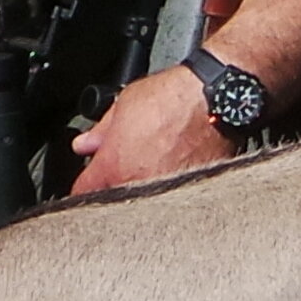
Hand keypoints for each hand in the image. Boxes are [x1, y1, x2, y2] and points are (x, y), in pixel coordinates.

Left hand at [69, 65, 234, 191]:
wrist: (216, 99)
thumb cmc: (173, 97)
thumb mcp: (125, 104)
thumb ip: (101, 131)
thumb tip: (85, 144)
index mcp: (114, 165)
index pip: (84, 190)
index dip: (86, 184)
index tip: (92, 179)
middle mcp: (137, 184)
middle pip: (115, 200)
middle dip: (115, 188)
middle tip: (125, 169)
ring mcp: (166, 192)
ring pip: (144, 203)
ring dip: (144, 190)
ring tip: (154, 168)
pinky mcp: (192, 193)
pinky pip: (173, 199)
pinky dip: (171, 189)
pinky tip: (175, 170)